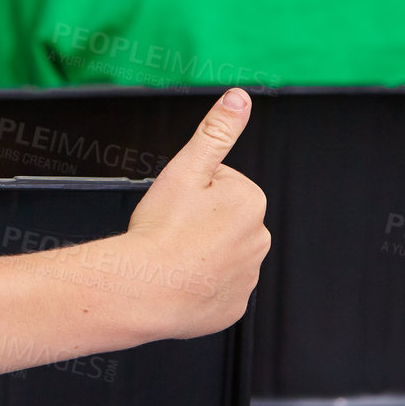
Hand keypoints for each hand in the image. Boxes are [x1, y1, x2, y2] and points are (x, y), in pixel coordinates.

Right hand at [122, 87, 268, 339]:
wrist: (146, 289)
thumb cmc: (162, 229)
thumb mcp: (187, 167)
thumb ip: (216, 130)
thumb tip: (239, 98)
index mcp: (250, 202)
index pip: (222, 183)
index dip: (194, 188)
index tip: (179, 203)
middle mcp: (258, 240)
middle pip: (224, 216)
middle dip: (201, 218)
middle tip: (174, 227)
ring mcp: (247, 277)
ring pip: (221, 251)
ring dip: (201, 249)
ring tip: (174, 253)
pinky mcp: (234, 307)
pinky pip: (218, 286)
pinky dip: (201, 282)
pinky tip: (181, 278)